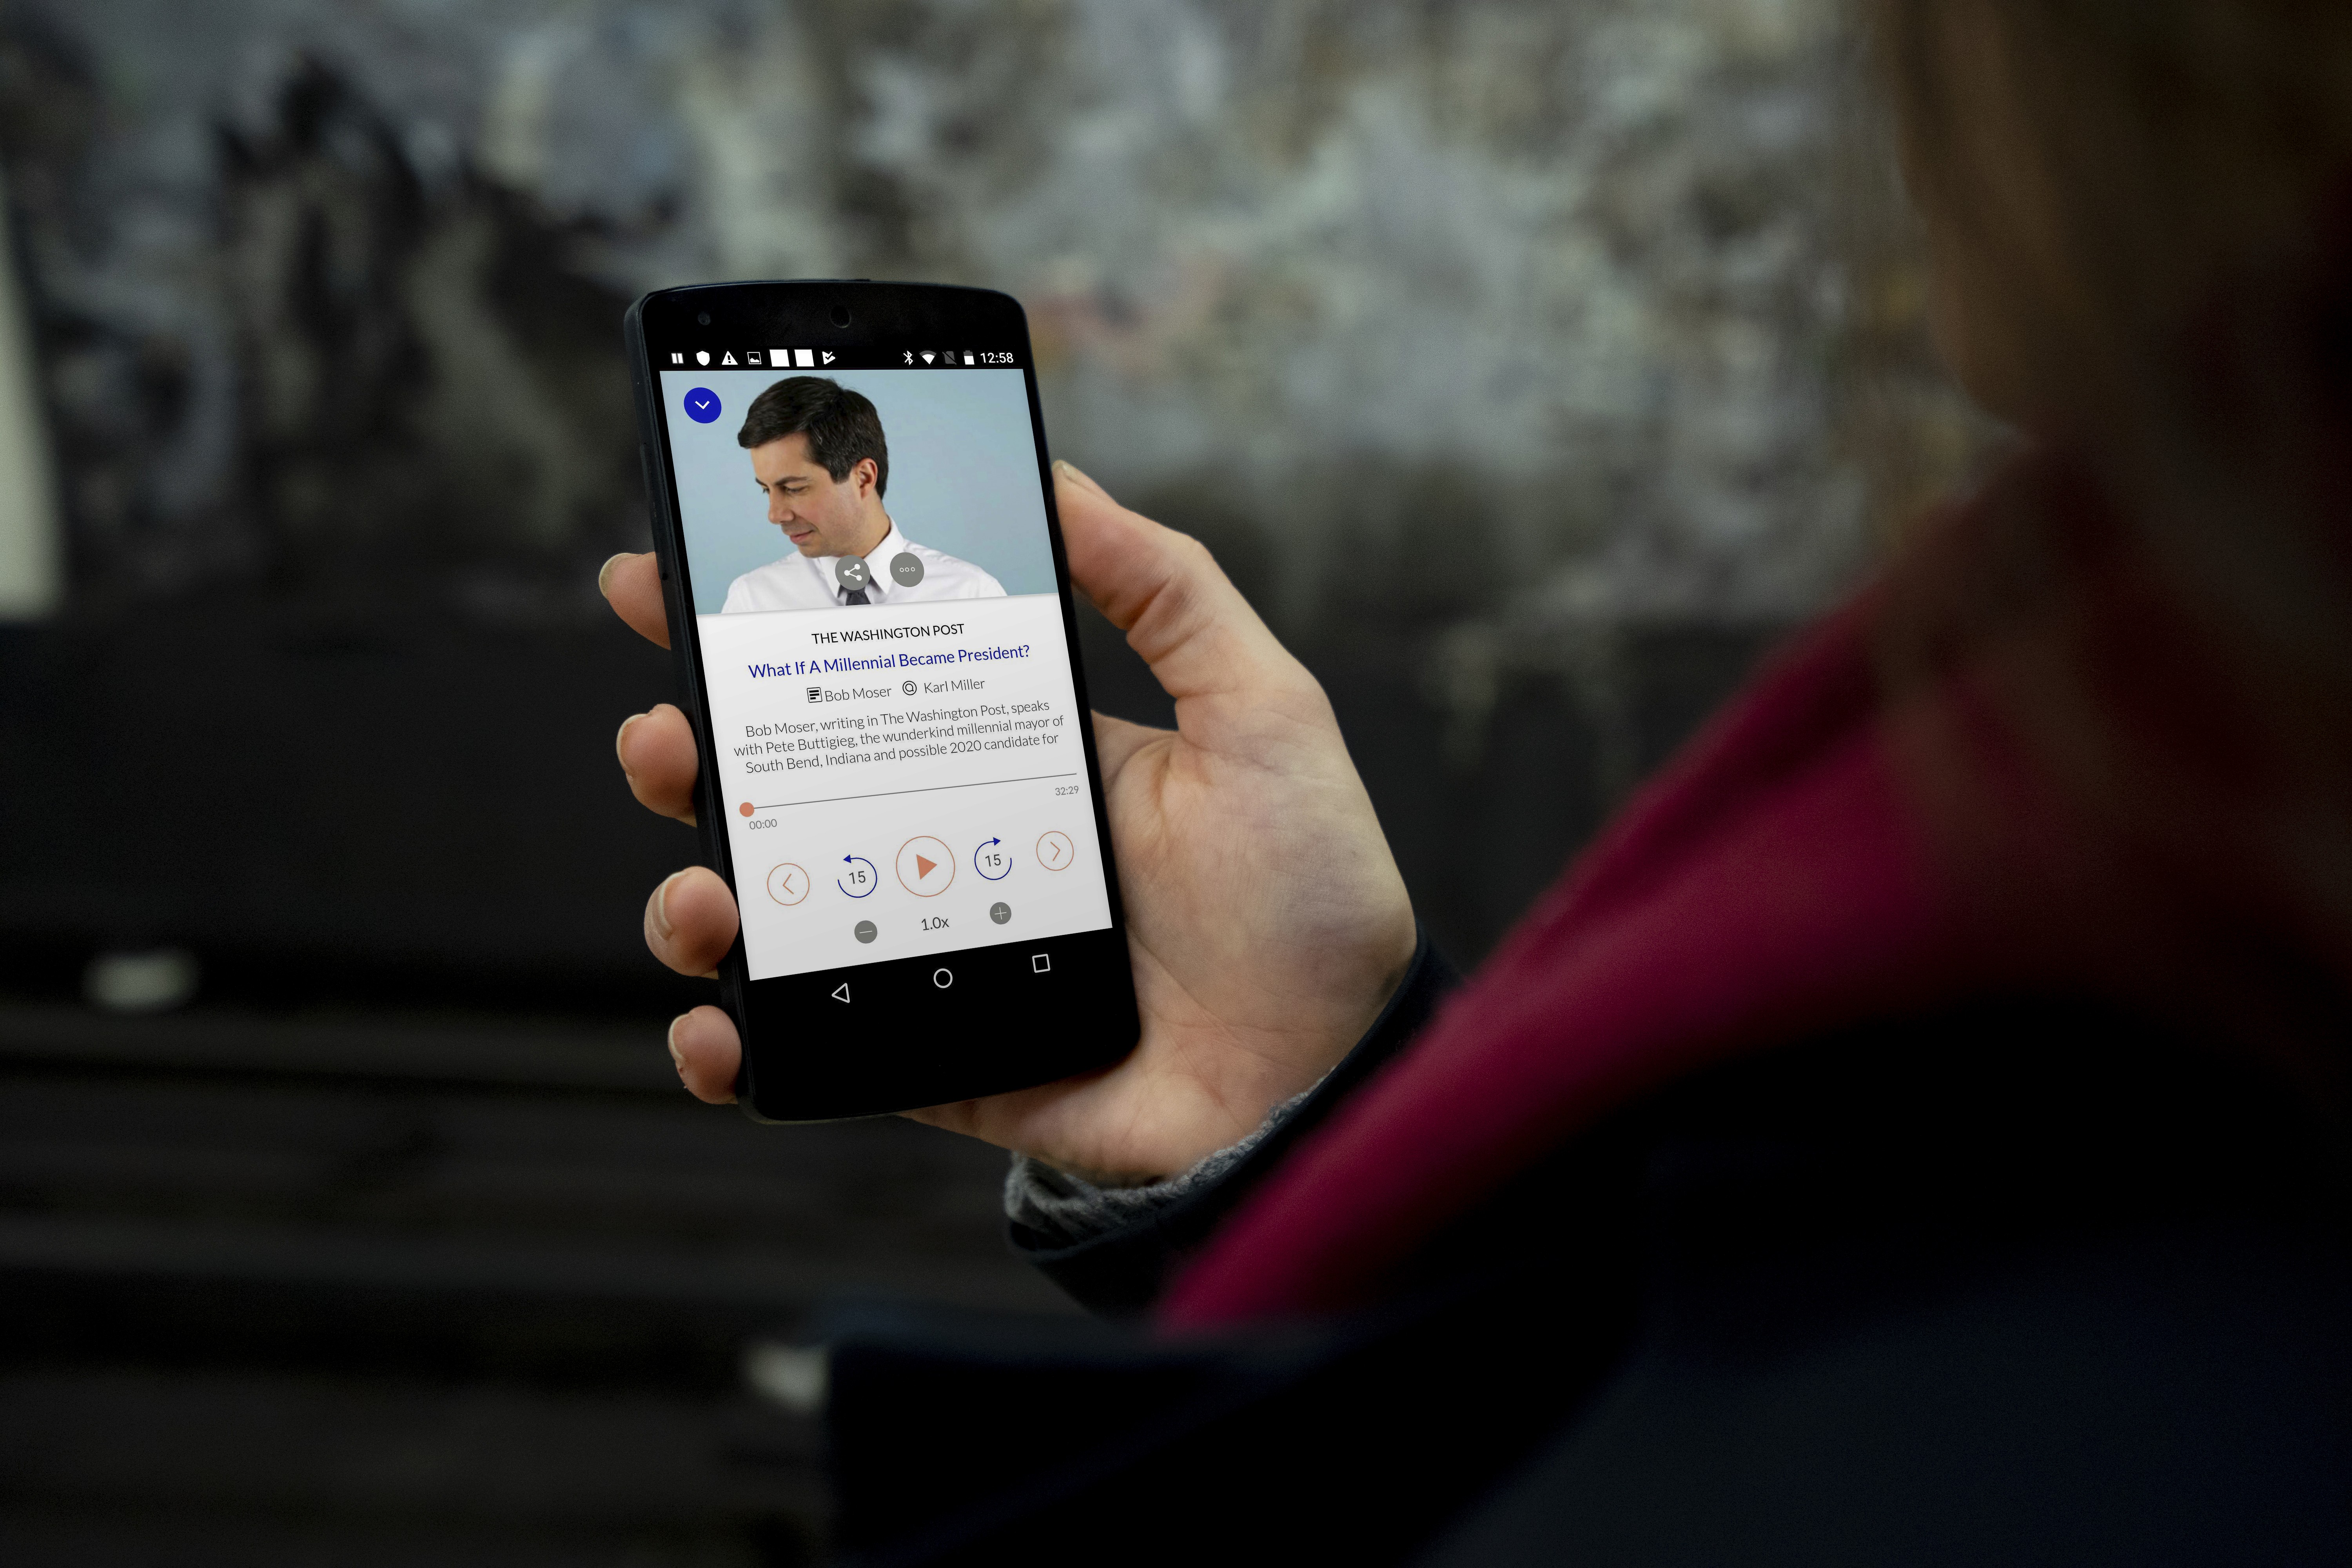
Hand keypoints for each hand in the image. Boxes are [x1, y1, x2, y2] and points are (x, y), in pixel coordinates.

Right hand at [604, 461, 1415, 1180]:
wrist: (1329, 1083)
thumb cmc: (1311, 899)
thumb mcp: (1263, 713)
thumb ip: (1168, 591)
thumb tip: (1064, 476)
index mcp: (1021, 756)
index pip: (870, 673)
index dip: (766, 627)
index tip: (676, 574)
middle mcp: (958, 845)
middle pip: (791, 785)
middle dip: (695, 747)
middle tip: (664, 722)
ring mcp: (934, 953)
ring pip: (772, 911)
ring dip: (697, 887)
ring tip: (702, 878)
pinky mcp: (931, 1056)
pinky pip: (806, 1048)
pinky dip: (737, 1041)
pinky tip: (719, 1020)